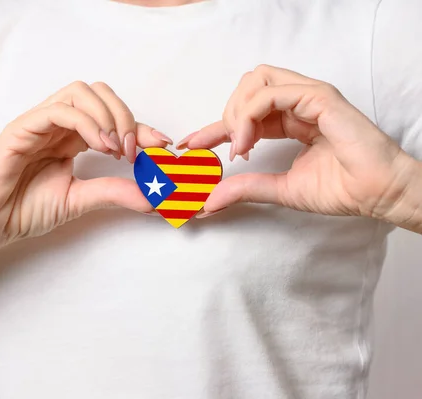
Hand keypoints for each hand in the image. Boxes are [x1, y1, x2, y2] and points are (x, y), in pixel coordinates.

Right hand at [0, 81, 171, 250]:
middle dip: (126, 116)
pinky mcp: (22, 128)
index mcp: (71, 138)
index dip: (142, 127)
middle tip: (137, 150)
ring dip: (108, 116)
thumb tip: (154, 198)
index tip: (162, 147)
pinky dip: (85, 122)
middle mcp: (58, 125)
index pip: (112, 118)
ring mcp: (39, 123)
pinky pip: (58, 110)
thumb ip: (114, 192)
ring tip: (117, 149)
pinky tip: (100, 146)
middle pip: (100, 94)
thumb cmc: (25, 209)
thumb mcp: (80, 200)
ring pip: (80, 92)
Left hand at [177, 65, 418, 222]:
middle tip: (228, 148)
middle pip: (246, 86)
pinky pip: (271, 92)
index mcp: (289, 120)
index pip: (244, 114)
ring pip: (255, 80)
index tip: (190, 145)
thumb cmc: (341, 189)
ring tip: (239, 146)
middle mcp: (297, 103)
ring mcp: (308, 96)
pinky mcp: (319, 97)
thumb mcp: (280, 189)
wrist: (377, 193)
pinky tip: (248, 142)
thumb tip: (208, 201)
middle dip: (227, 114)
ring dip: (238, 111)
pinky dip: (251, 114)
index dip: (213, 127)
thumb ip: (245, 188)